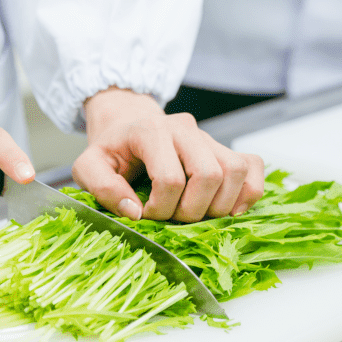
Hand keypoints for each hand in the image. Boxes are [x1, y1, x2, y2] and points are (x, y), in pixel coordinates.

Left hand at [72, 87, 265, 222]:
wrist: (129, 124)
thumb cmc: (112, 150)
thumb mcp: (88, 166)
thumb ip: (102, 188)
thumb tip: (135, 212)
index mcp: (151, 131)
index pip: (171, 178)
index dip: (160, 208)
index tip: (146, 213)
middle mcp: (186, 129)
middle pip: (209, 175)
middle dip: (192, 209)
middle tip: (173, 216)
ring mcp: (209, 137)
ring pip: (236, 171)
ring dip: (221, 204)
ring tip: (198, 213)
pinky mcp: (225, 148)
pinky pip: (253, 166)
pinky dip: (249, 192)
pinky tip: (230, 209)